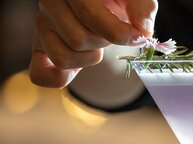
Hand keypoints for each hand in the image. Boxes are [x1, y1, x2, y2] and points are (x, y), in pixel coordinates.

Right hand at [29, 0, 157, 87]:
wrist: (100, 0)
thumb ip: (141, 6)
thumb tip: (142, 32)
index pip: (91, 17)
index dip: (120, 34)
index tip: (138, 37)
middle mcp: (50, 3)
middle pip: (79, 40)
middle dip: (104, 41)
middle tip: (110, 31)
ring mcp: (42, 25)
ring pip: (64, 58)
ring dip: (90, 57)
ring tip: (97, 41)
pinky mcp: (40, 44)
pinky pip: (41, 73)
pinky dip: (59, 77)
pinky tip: (76, 70)